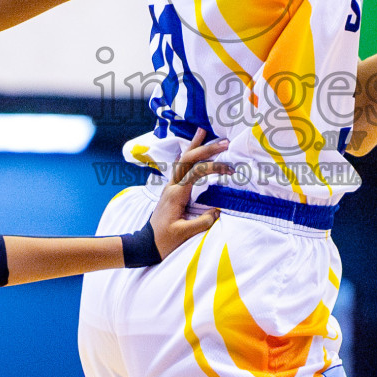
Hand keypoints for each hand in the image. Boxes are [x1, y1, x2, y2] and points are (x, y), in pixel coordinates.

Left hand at [147, 129, 227, 258]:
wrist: (145, 245)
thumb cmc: (164, 241)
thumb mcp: (184, 233)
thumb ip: (202, 221)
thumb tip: (218, 210)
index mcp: (176, 194)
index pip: (196, 172)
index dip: (214, 167)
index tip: (230, 170)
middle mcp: (172, 186)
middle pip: (188, 159)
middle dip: (206, 149)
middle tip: (224, 141)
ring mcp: (170, 187)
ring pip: (182, 160)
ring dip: (194, 146)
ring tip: (203, 131)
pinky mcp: (172, 191)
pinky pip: (181, 167)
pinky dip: (189, 156)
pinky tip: (193, 152)